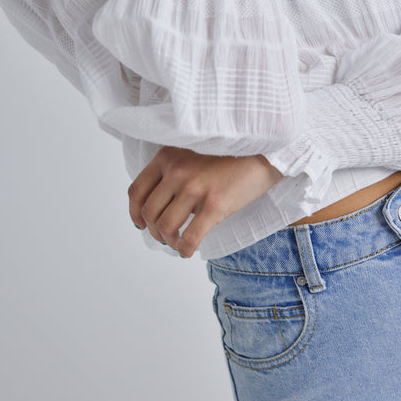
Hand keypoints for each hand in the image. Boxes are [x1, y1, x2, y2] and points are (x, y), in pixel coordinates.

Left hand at [128, 147, 283, 257]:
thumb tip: (162, 202)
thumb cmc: (232, 153)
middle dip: (154, 230)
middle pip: (149, 212)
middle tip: (164, 236)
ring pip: (166, 226)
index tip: (141, 223)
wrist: (265, 149)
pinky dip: (184, 249)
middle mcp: (177, 170)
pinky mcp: (215, 204)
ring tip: (177, 242)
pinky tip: (188, 251)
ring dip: (168, 241)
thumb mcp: (193, 151)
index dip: (135, 212)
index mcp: (168, 156)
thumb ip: (175, 169)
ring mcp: (195, 187)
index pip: (137, 191)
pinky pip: (189, 237)